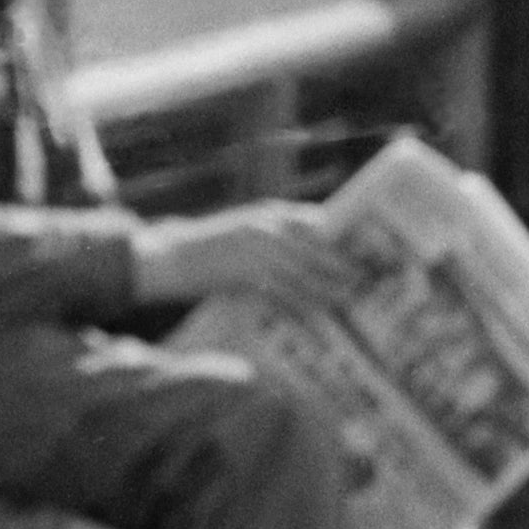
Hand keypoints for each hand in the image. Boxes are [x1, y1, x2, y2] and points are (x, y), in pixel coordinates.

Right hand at [133, 203, 357, 318]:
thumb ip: (273, 236)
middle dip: (342, 266)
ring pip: (303, 273)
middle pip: (316, 250)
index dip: (341, 237)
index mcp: (268, 215)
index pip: (317, 223)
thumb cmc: (204, 248)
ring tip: (345, 299)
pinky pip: (281, 293)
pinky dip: (299, 304)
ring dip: (327, 288)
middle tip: (364, 279)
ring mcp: (255, 252)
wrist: (164, 259)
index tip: (361, 250)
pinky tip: (312, 313)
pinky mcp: (243, 276)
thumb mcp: (242, 231)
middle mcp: (266, 230)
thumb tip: (310, 250)